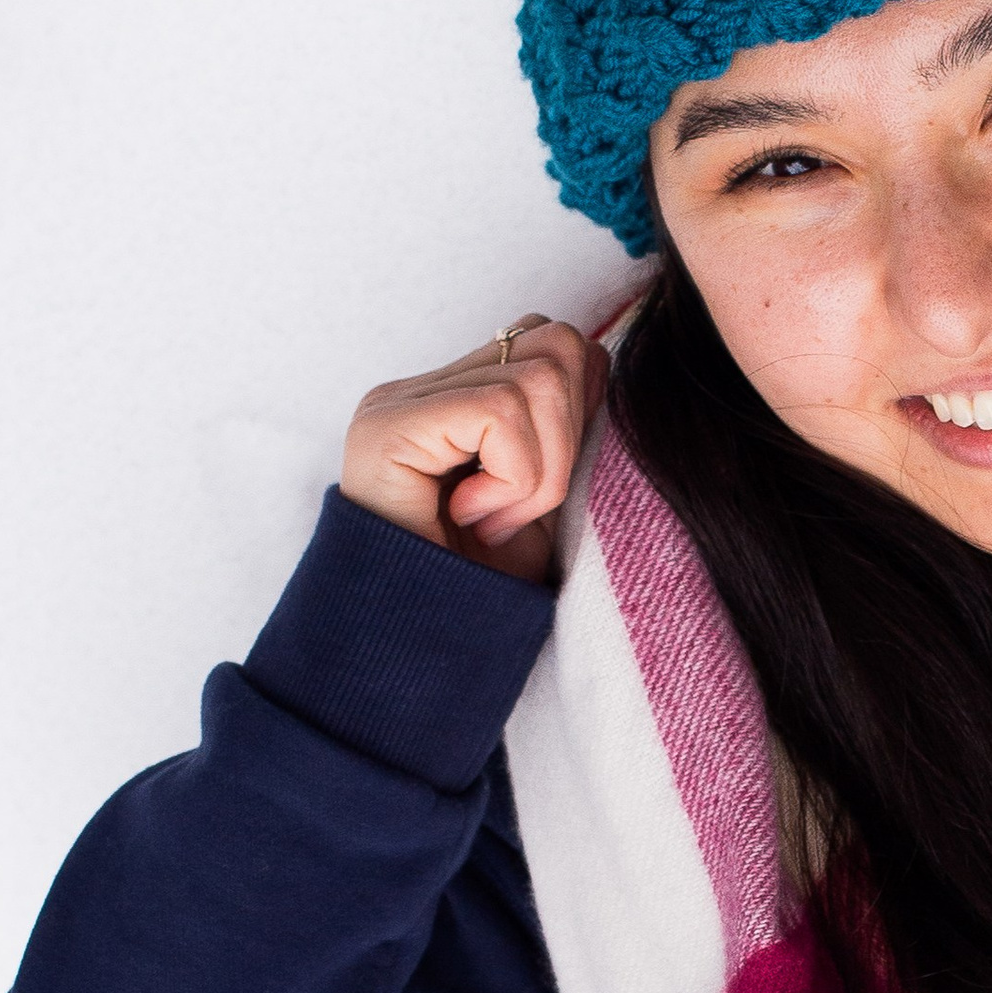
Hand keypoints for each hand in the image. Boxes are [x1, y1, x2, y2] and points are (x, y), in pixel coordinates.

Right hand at [340, 314, 605, 584]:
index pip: (553, 341)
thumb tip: (603, 362)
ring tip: (496, 519)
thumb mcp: (546, 497)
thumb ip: (568, 427)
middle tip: (518, 512)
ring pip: (539, 377)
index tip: (542, 494)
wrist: (423, 651)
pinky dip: (513, 477)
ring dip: (541, 470)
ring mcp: (398, 402)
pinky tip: (474, 516)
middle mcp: (422, 387)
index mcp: (456, 395)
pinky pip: (500, 412)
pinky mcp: (388, 426)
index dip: (581, 411)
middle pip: (556, 342)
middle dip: (570, 438)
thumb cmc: (484, 586)